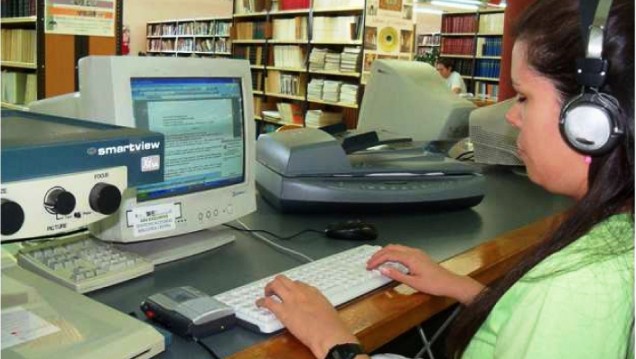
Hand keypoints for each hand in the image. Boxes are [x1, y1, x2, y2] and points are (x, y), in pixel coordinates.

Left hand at [256, 275, 359, 358]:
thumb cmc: (332, 326)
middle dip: (277, 283)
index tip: (289, 292)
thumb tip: (314, 308)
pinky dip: (261, 301)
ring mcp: (291, 300)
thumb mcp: (327, 309)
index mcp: (313, 291)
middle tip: (274, 290)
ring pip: (275, 284)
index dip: (291, 288)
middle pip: (284, 279)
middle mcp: (300, 291)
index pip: (298, 283)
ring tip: (266, 294)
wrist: (329, 334)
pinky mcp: (283, 311)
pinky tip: (259, 304)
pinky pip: (268, 302)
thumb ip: (318, 305)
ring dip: (269, 288)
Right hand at [367, 244, 483, 303]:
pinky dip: (392, 253)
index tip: (369, 266)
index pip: (388, 255)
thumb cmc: (434, 284)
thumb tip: (383, 269)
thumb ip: (396, 275)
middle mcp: (413, 252)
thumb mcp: (413, 283)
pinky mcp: (419, 255)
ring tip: (377, 261)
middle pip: (391, 248)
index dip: (377, 260)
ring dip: (385, 253)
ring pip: (396, 247)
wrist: (449, 283)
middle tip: (370, 262)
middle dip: (378, 254)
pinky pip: (402, 250)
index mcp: (410, 258)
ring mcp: (417, 252)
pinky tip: (390, 261)